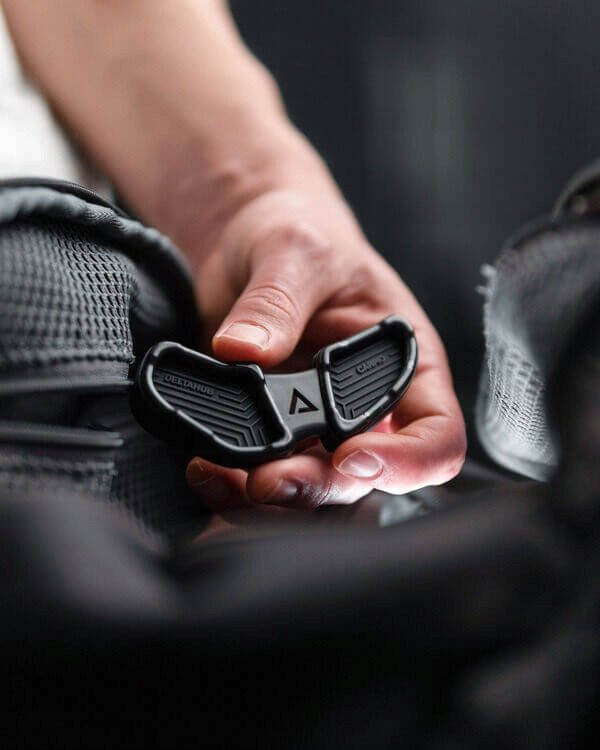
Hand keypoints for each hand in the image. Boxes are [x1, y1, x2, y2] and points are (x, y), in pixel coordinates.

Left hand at [186, 187, 465, 510]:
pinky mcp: (272, 429)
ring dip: (268, 498)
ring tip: (221, 478)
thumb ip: (277, 302)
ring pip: (310, 489)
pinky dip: (231, 484)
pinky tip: (204, 469)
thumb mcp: (297, 252)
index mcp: (404, 364)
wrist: (251, 242)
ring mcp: (317, 424)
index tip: (354, 456)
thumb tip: (244, 351)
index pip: (435, 435)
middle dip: (318, 487)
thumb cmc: (302, 235)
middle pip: (362, 478)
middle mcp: (367, 405)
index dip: (407, 462)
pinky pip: (260, 474)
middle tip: (269, 480)